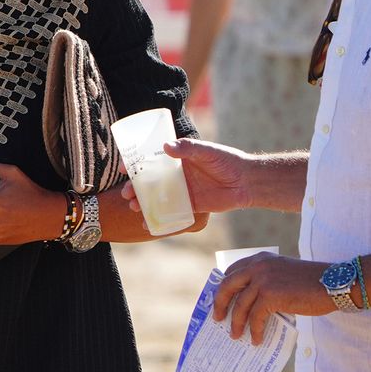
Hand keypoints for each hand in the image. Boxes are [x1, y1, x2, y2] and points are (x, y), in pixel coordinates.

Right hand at [121, 138, 254, 214]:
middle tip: (126, 194)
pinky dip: (158, 219)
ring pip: (157, 198)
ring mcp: (182, 192)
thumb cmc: (227, 161)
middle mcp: (176, 176)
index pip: (151, 161)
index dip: (135, 165)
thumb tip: (166, 147)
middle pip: (149, 183)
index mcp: (177, 160)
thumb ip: (188, 149)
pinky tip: (147, 224)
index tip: (123, 169)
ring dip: (143, 203)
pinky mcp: (190, 207)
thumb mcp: (207, 151)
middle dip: (135, 188)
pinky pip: (170, 213)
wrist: (247, 182)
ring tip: (133, 207)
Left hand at [212, 253, 333, 344]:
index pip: (231, 272)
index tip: (219, 301)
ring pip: (240, 305)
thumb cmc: (313, 282)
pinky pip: (255, 317)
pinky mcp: (270, 295)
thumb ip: (266, 282)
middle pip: (227, 287)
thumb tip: (250, 304)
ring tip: (235, 335)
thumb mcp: (284, 274)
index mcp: (260, 259)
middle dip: (220, 304)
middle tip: (217, 318)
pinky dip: (255, 330)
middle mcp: (257, 266)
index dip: (222, 288)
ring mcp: (262, 280)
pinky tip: (257, 339)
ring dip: (236, 323)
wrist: (335, 283)